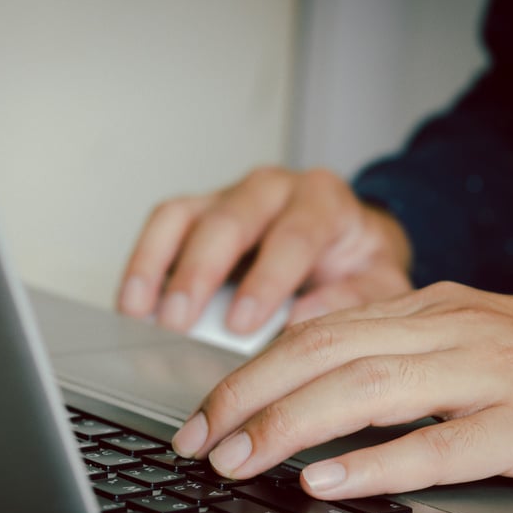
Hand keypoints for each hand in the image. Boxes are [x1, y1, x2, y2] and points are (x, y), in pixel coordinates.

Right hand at [117, 167, 412, 332]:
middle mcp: (273, 189)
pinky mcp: (201, 210)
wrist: (349, 240)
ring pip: (185, 216)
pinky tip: (133, 300)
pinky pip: (164, 225)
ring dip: (159, 265)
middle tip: (181, 324)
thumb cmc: (359, 264)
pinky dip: (144, 261)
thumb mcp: (379, 284)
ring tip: (142, 312)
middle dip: (200, 275)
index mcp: (323, 200)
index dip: (266, 280)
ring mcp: (231, 195)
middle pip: (230, 221)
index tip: (242, 323)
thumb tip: (304, 320)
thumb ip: (353, 299)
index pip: (293, 235)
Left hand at [171, 281, 512, 496]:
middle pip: (325, 352)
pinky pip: (437, 443)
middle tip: (199, 439)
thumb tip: (310, 385)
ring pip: (367, 390)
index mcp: (431, 309)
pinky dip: (375, 462)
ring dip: (291, 427)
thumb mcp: (464, 345)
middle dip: (249, 395)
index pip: (318, 331)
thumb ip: (395, 356)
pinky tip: (327, 481)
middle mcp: (451, 329)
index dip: (252, 370)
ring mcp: (489, 373)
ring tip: (240, 459)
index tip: (207, 411)